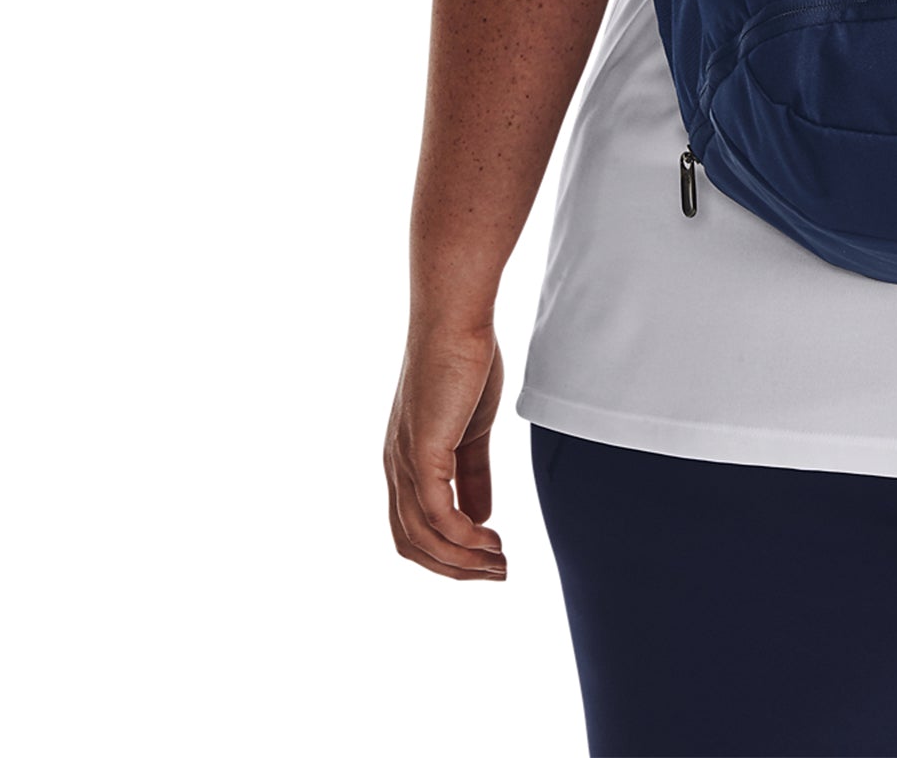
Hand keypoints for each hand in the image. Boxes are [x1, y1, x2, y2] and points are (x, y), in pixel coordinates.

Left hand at [385, 325, 507, 579]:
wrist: (456, 322)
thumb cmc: (464, 364)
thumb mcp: (472, 429)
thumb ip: (474, 474)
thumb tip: (481, 517)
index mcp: (404, 464)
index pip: (413, 530)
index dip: (447, 555)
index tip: (487, 561)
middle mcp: (396, 470)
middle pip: (412, 545)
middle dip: (454, 569)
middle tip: (498, 574)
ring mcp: (405, 463)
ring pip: (423, 538)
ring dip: (463, 560)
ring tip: (500, 563)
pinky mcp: (422, 453)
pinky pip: (438, 514)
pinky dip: (463, 536)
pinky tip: (490, 537)